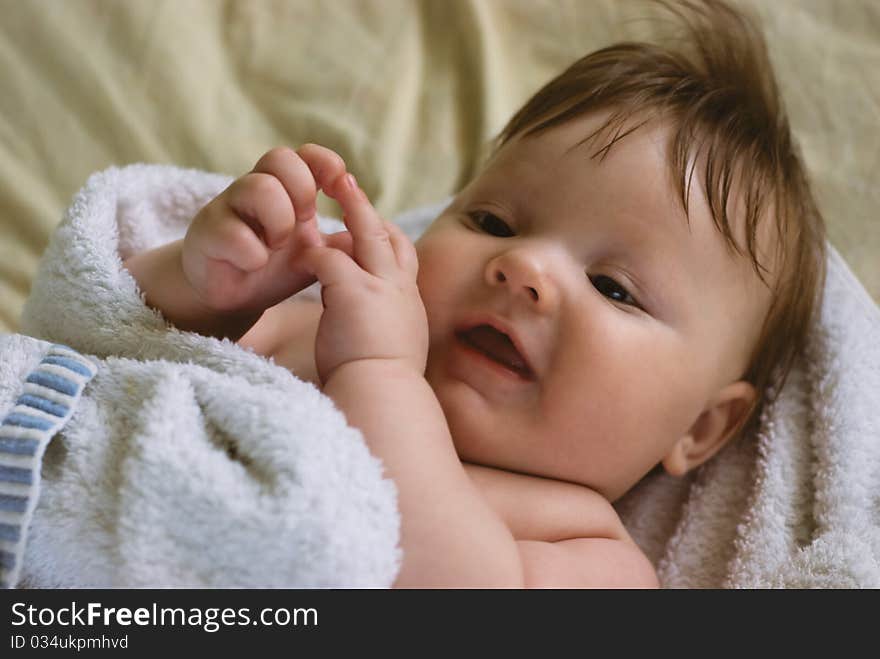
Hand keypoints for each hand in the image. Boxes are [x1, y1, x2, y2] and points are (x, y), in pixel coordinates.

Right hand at [181, 145, 354, 315]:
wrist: (230, 296)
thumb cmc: (273, 267)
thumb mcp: (314, 253)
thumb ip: (342, 241)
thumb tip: (381, 231)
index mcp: (284, 190)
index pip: (305, 154)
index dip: (325, 163)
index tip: (339, 186)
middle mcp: (254, 189)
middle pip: (280, 157)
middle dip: (302, 190)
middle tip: (304, 223)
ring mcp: (228, 208)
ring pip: (259, 187)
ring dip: (279, 221)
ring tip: (276, 246)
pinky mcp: (208, 235)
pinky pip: (233, 231)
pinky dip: (252, 252)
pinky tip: (255, 265)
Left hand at [300, 174, 427, 383]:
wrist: (385, 397)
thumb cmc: (384, 385)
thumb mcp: (393, 349)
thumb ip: (385, 327)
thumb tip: (375, 326)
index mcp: (408, 304)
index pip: (402, 259)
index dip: (385, 238)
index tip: (371, 225)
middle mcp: (400, 289)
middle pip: (389, 236)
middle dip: (368, 207)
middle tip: (348, 182)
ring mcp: (381, 287)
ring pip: (368, 232)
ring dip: (350, 207)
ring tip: (332, 185)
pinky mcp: (355, 291)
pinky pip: (329, 258)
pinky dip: (313, 253)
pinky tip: (299, 255)